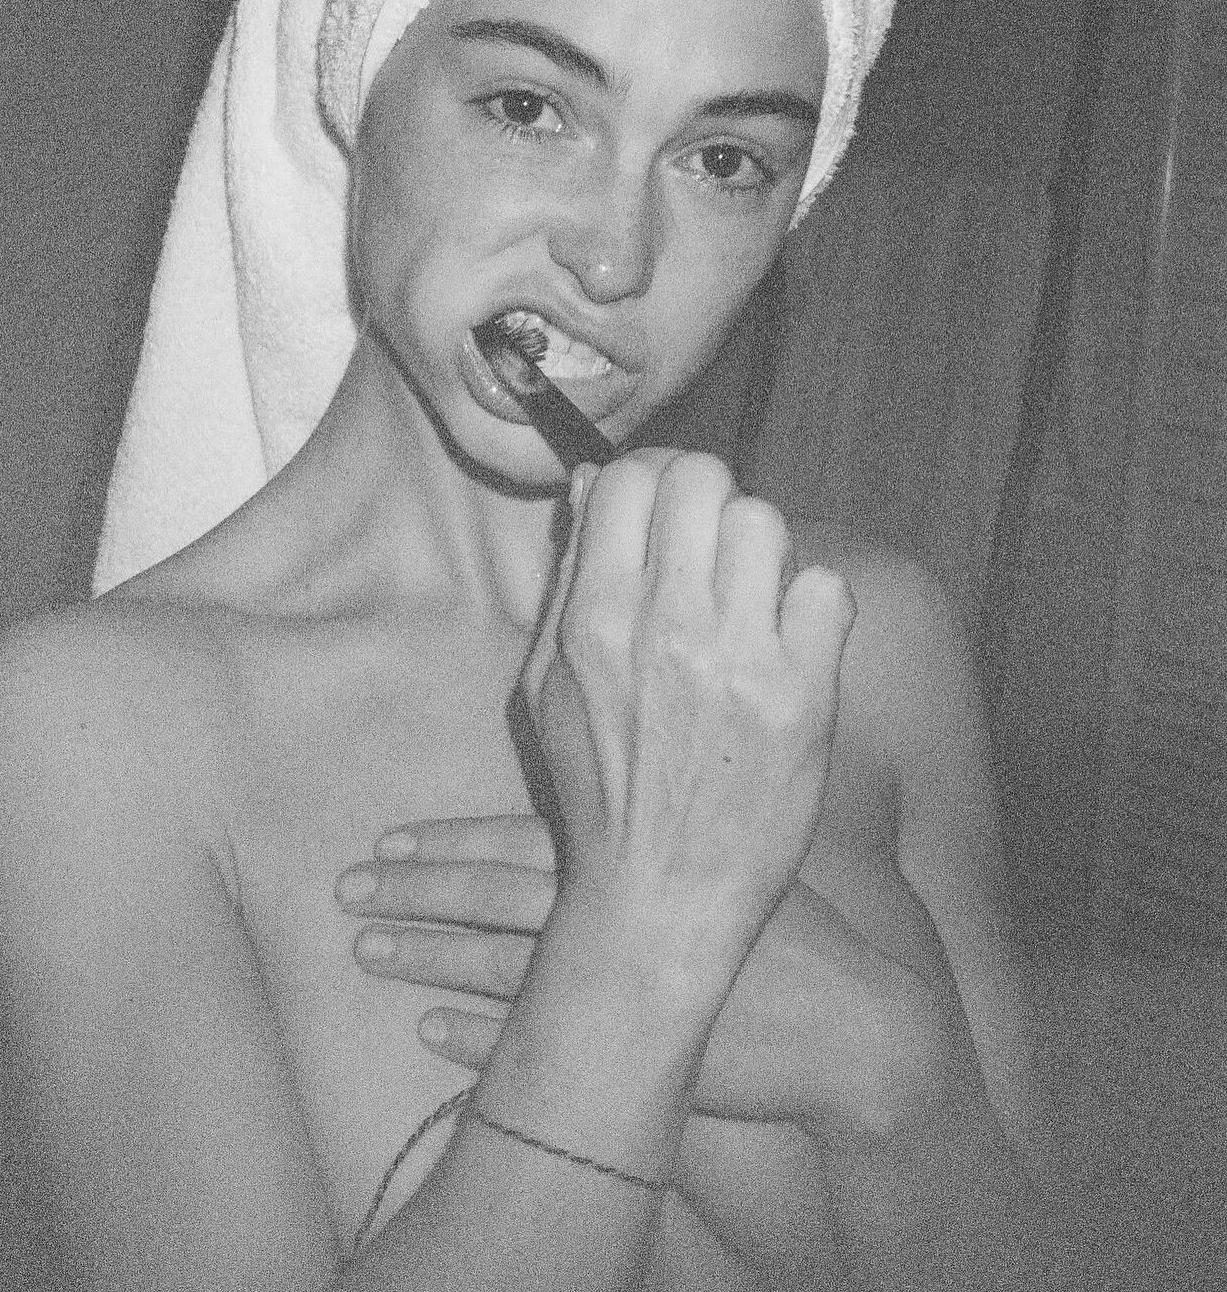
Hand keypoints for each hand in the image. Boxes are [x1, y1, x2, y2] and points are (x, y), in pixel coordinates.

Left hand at [337, 813, 964, 1133]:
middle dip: (415, 892)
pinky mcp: (621, 1046)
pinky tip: (423, 1033)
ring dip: (424, 955)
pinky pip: (528, 1043)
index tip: (388, 843)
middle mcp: (604, 911)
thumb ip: (697, 770)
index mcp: (628, 852)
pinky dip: (470, 1034)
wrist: (851, 1019)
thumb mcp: (755, 822)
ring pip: (492, 966)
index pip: (517, 841)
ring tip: (365, 951)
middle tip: (347, 892)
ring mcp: (607, 983)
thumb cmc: (808, 918)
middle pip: (488, 898)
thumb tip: (662, 705)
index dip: (448, 841)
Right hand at [519, 451, 852, 1001]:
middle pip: (704, 479)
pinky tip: (789, 641)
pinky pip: (827, 588)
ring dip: (758, 549)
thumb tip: (593, 484)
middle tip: (708, 547)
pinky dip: (812, 604)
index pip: (630, 476)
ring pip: (765, 521)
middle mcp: (666, 625)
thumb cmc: (597, 788)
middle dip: (706, 500)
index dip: (651, 480)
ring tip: (750, 597)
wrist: (659, 896)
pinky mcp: (803, 697)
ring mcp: (740, 659)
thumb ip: (569, 578)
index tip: (662, 511)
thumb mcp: (547, 682)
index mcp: (595, 617)